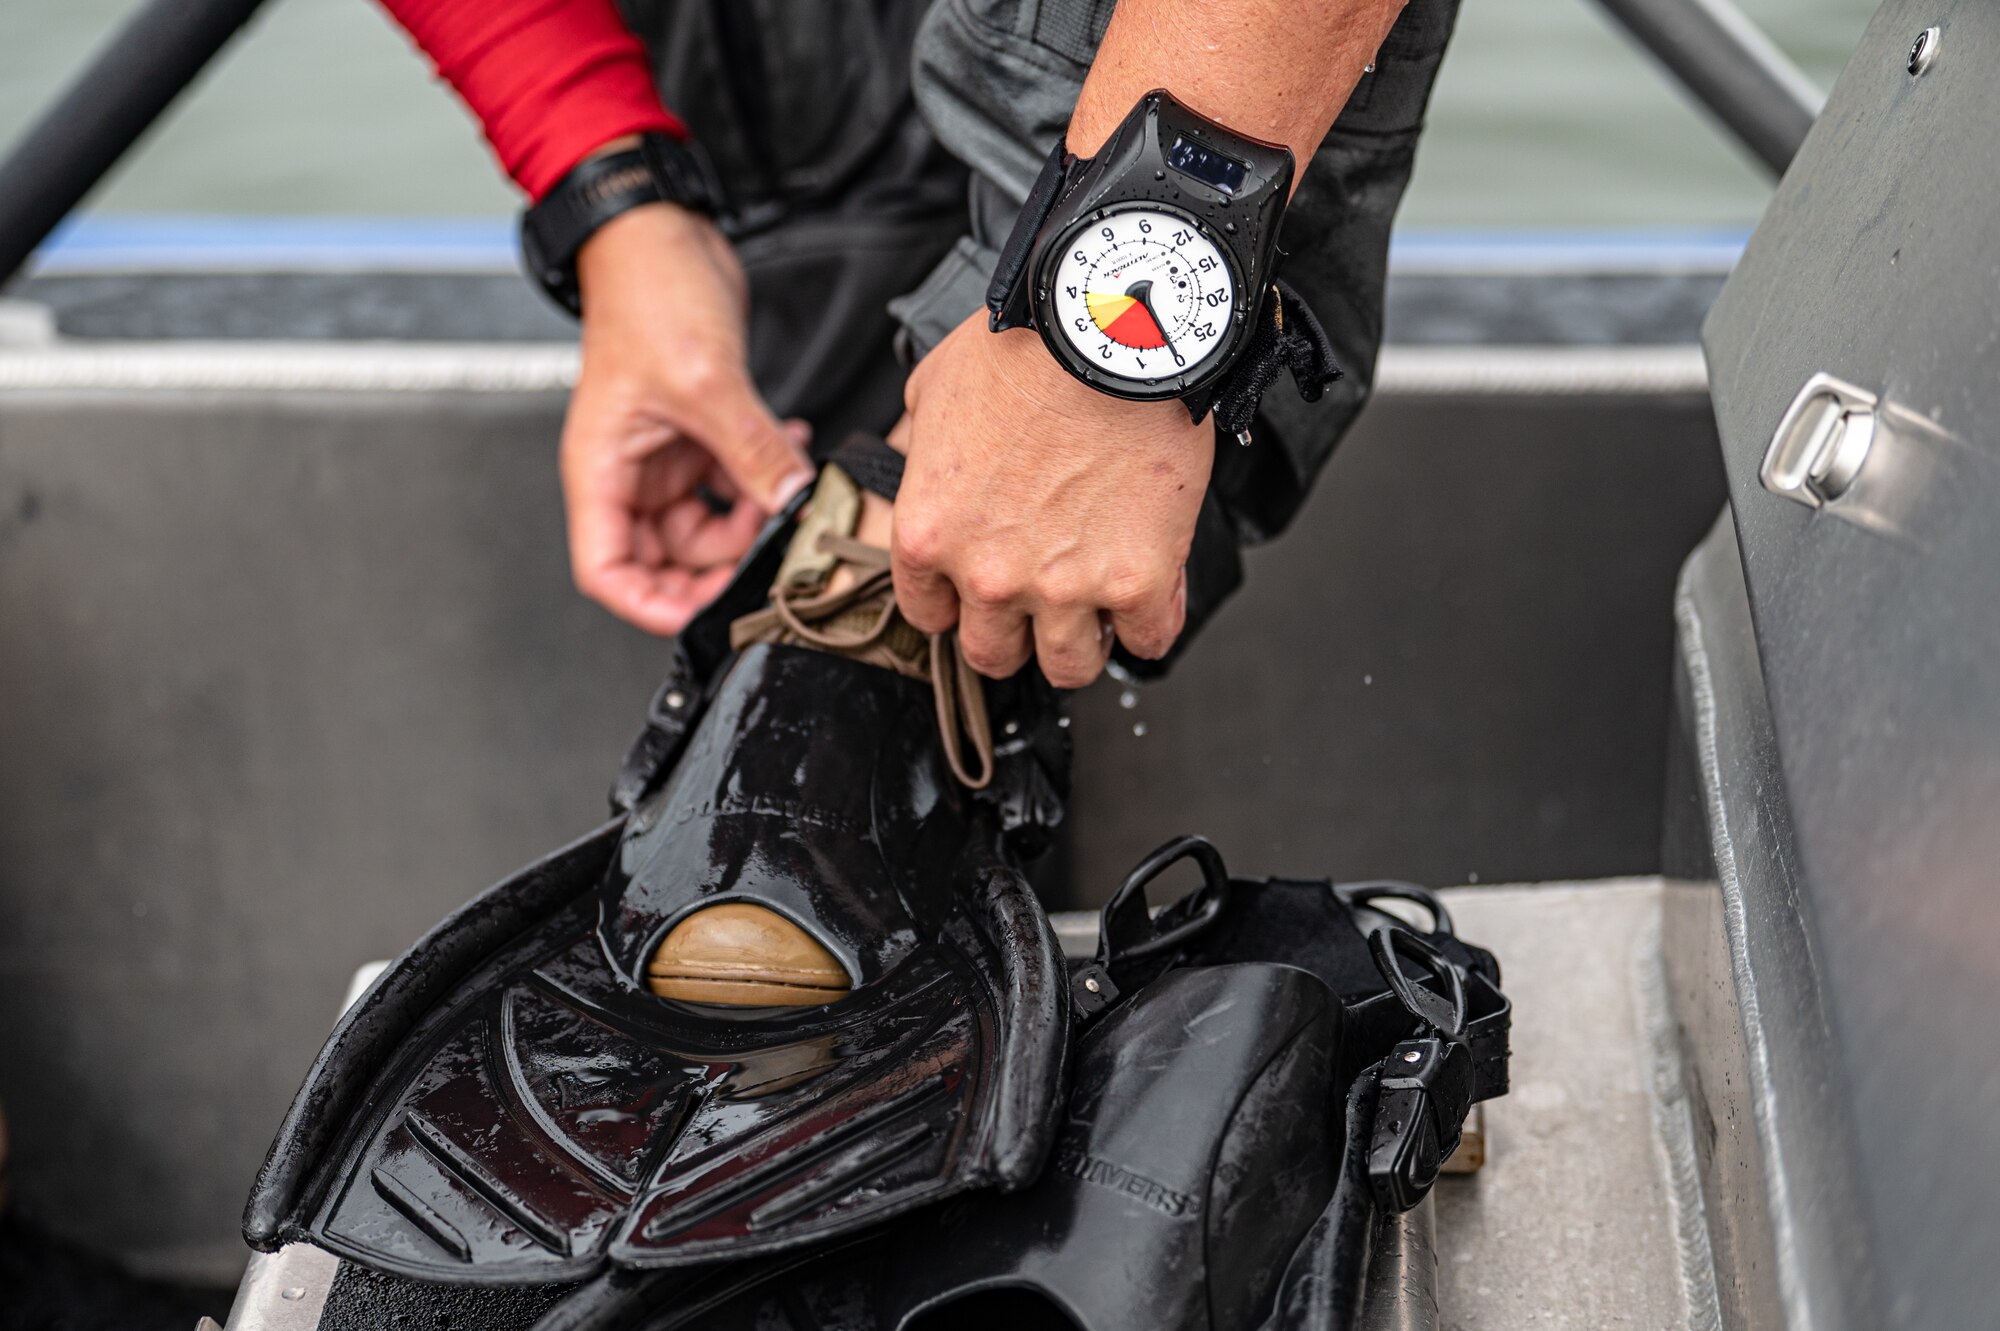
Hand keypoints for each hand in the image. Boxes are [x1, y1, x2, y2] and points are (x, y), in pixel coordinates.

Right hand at [562, 201, 813, 634]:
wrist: (659, 233)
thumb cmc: (646, 294)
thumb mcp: (704, 381)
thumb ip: (751, 451)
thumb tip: (791, 503)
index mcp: (601, 470)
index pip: (607, 570)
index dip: (649, 605)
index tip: (702, 614)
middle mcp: (629, 472)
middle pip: (666, 560)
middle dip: (720, 563)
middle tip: (769, 550)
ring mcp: (667, 455)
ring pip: (710, 525)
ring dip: (754, 516)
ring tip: (787, 477)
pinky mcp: (701, 433)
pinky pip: (735, 481)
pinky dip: (767, 473)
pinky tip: (793, 442)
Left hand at [889, 311, 1210, 687]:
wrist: (1111, 328)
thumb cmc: (1027, 345)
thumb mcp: (935, 387)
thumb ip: (924, 445)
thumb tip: (929, 455)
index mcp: (929, 533)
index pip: (929, 615)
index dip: (959, 602)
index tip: (980, 588)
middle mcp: (988, 574)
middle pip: (994, 655)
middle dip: (1016, 631)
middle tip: (1042, 597)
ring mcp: (1064, 586)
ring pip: (1069, 668)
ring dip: (1082, 642)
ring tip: (1097, 606)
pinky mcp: (1137, 580)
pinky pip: (1150, 640)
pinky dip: (1152, 622)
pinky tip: (1151, 593)